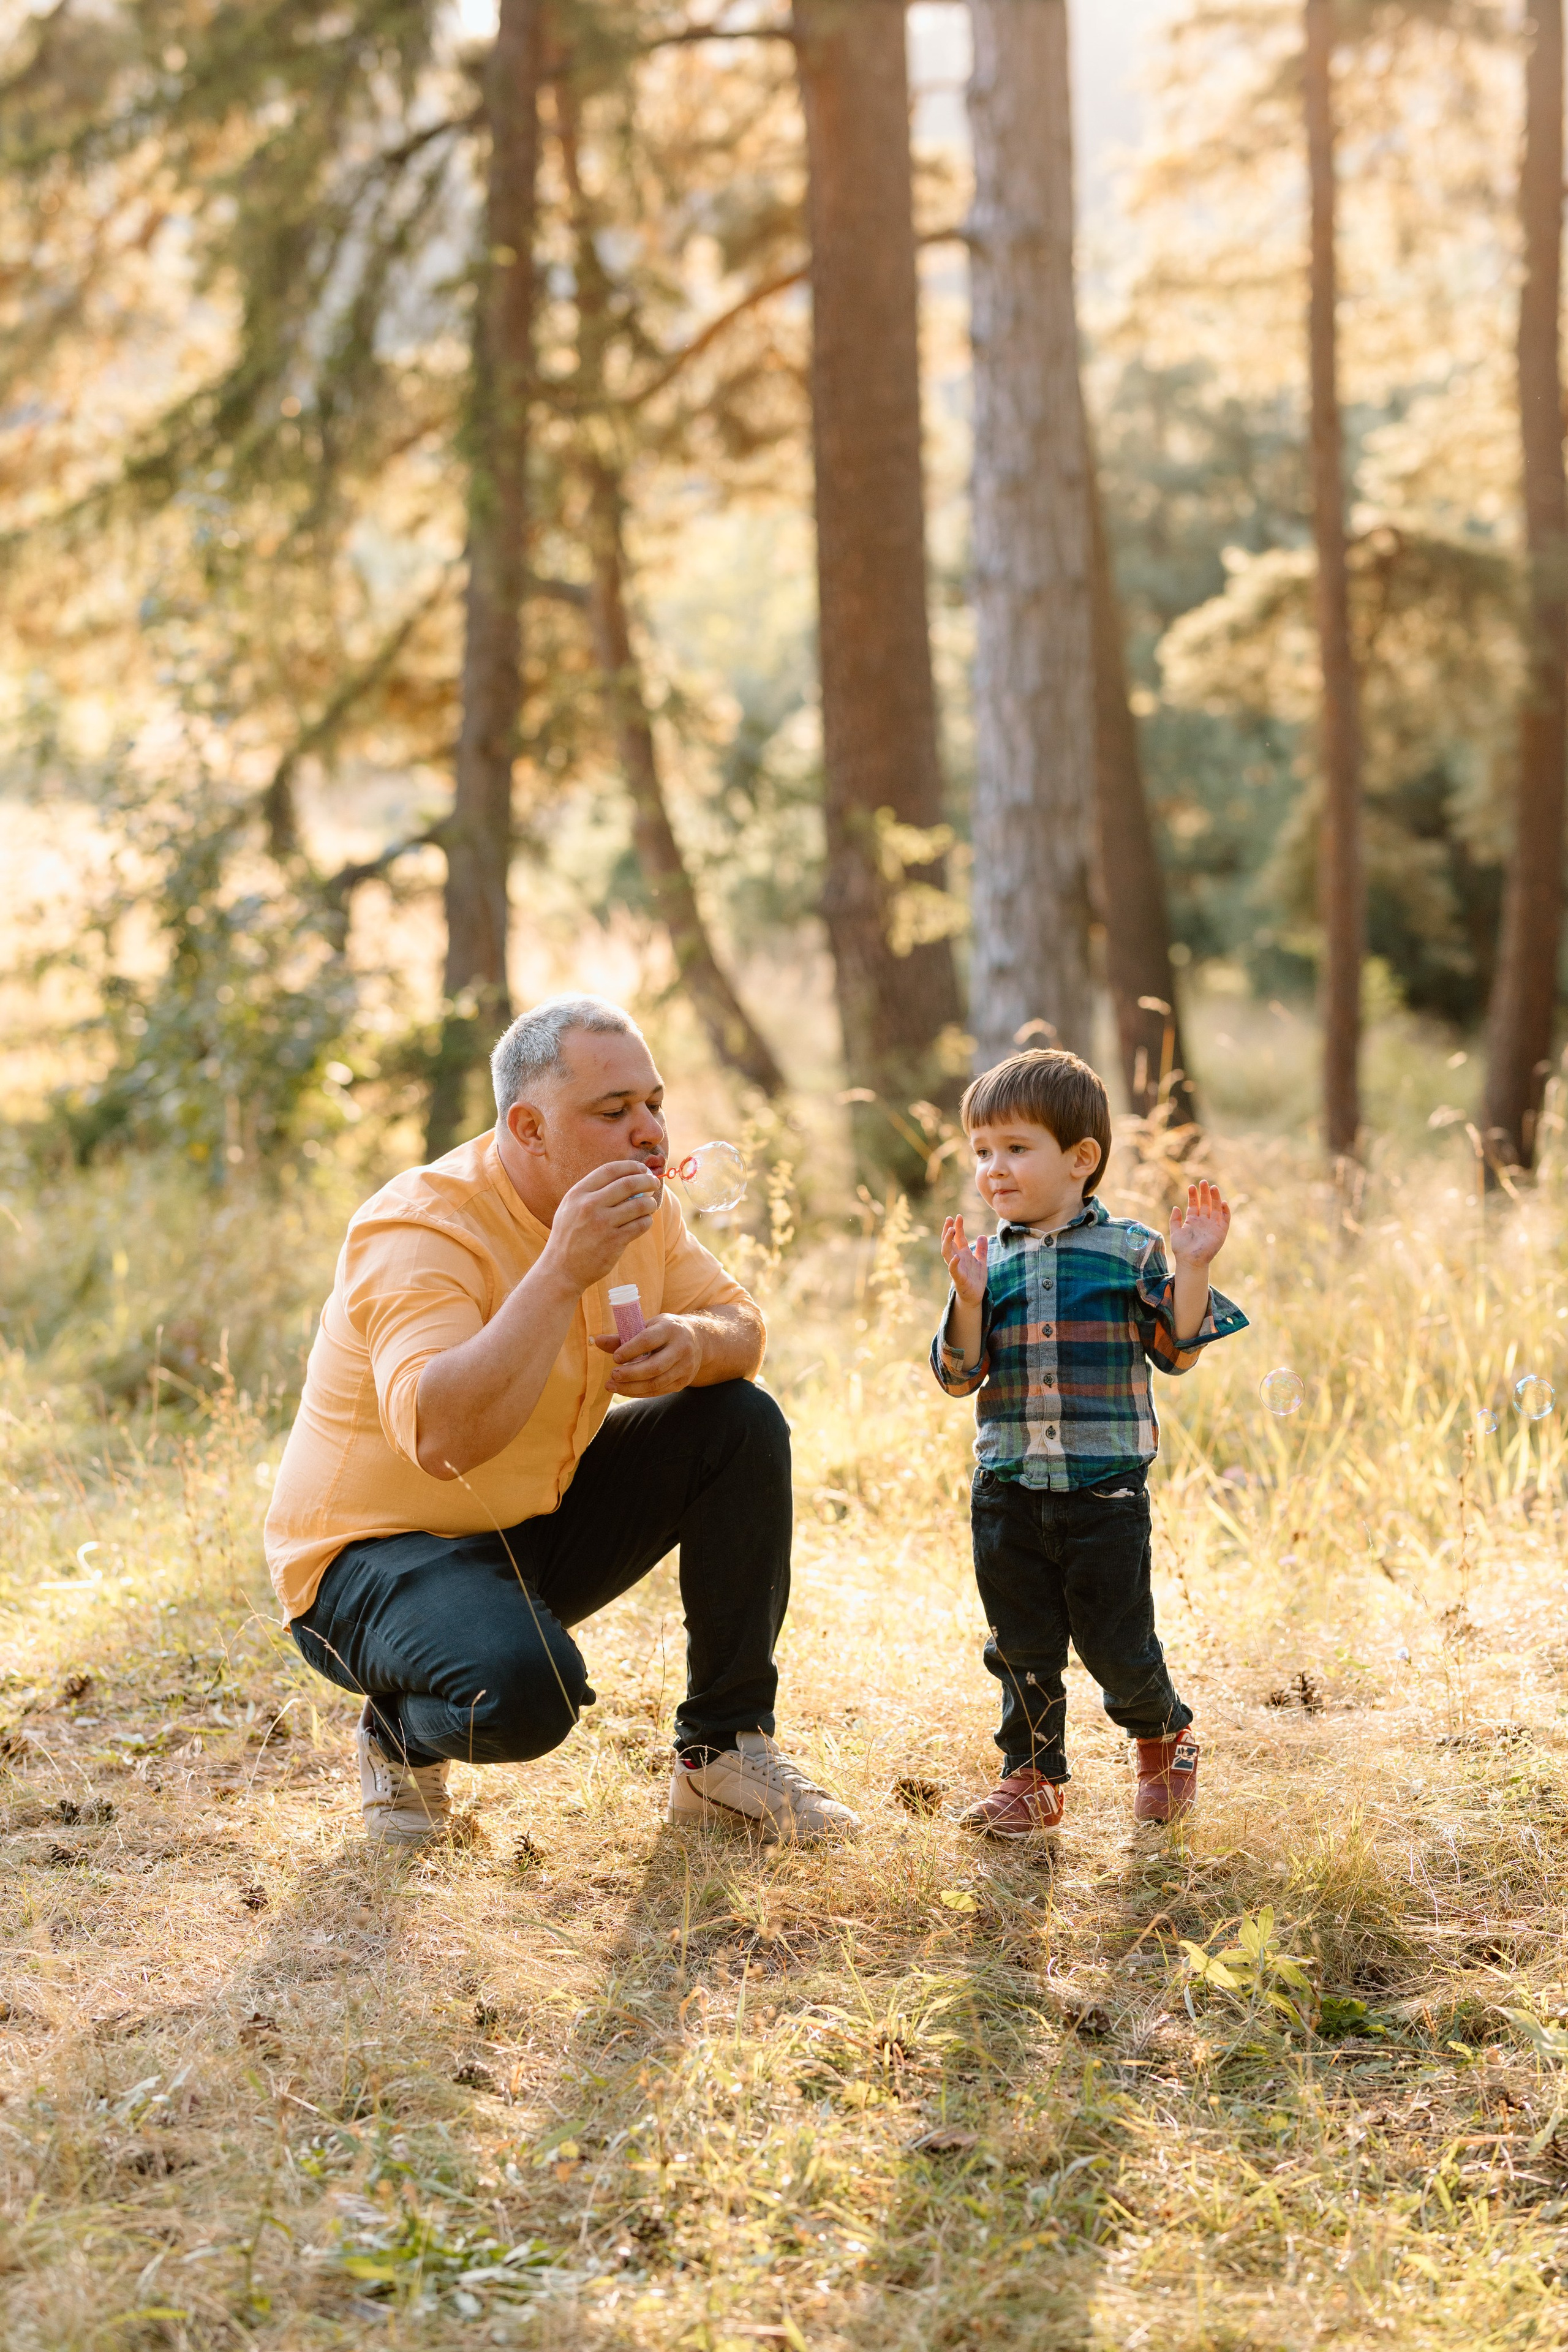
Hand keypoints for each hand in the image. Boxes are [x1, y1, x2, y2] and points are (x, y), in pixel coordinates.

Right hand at [542, 1159, 661, 1293]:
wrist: (561, 1269)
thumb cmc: (569, 1235)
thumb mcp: (570, 1207)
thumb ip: (592, 1192)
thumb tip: (626, 1178)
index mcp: (578, 1193)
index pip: (610, 1170)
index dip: (630, 1167)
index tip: (642, 1169)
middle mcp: (589, 1206)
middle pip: (628, 1184)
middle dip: (647, 1180)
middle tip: (654, 1183)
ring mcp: (602, 1224)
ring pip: (639, 1205)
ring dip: (650, 1203)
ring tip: (650, 1204)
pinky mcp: (614, 1242)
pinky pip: (640, 1225)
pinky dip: (647, 1221)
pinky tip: (644, 1221)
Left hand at [591, 1313, 702, 1397]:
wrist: (698, 1340)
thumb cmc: (664, 1331)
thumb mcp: (647, 1326)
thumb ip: (623, 1336)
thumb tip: (597, 1341)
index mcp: (671, 1329)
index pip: (649, 1341)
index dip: (630, 1350)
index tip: (615, 1357)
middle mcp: (682, 1348)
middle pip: (654, 1367)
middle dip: (630, 1374)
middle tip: (612, 1376)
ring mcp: (685, 1367)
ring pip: (656, 1383)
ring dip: (631, 1388)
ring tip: (612, 1386)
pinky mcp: (683, 1382)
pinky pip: (659, 1391)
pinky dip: (639, 1393)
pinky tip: (625, 1390)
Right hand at [941, 1214, 989, 1304]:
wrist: (976, 1296)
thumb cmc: (976, 1279)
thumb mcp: (981, 1261)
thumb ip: (981, 1249)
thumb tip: (982, 1235)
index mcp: (962, 1254)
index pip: (957, 1238)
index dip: (957, 1227)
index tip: (957, 1216)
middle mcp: (957, 1259)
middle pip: (948, 1242)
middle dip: (948, 1231)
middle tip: (949, 1219)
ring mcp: (956, 1268)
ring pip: (947, 1253)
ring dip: (947, 1241)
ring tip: (952, 1230)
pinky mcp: (958, 1278)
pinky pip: (953, 1270)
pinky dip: (953, 1263)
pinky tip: (957, 1256)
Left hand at [1169, 1179, 1230, 1267]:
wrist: (1190, 1261)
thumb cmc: (1181, 1249)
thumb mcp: (1175, 1232)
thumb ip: (1174, 1220)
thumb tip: (1176, 1207)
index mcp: (1192, 1221)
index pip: (1194, 1205)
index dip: (1193, 1196)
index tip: (1191, 1186)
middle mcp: (1203, 1221)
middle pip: (1206, 1204)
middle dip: (1205, 1193)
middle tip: (1203, 1182)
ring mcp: (1212, 1226)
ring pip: (1215, 1208)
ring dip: (1215, 1198)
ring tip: (1213, 1187)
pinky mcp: (1221, 1232)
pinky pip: (1225, 1219)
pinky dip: (1225, 1211)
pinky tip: (1223, 1202)